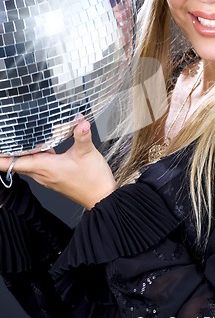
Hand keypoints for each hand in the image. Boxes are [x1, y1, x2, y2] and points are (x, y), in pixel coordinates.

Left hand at [0, 119, 116, 208]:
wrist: (101, 197)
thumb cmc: (92, 180)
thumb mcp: (87, 153)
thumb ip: (81, 134)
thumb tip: (79, 120)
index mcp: (45, 167)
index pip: (13, 164)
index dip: (1, 157)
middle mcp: (43, 174)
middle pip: (17, 163)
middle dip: (8, 152)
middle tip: (6, 138)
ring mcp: (48, 177)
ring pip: (27, 164)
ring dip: (22, 154)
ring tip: (19, 140)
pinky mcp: (54, 177)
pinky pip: (38, 166)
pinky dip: (36, 156)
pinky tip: (44, 146)